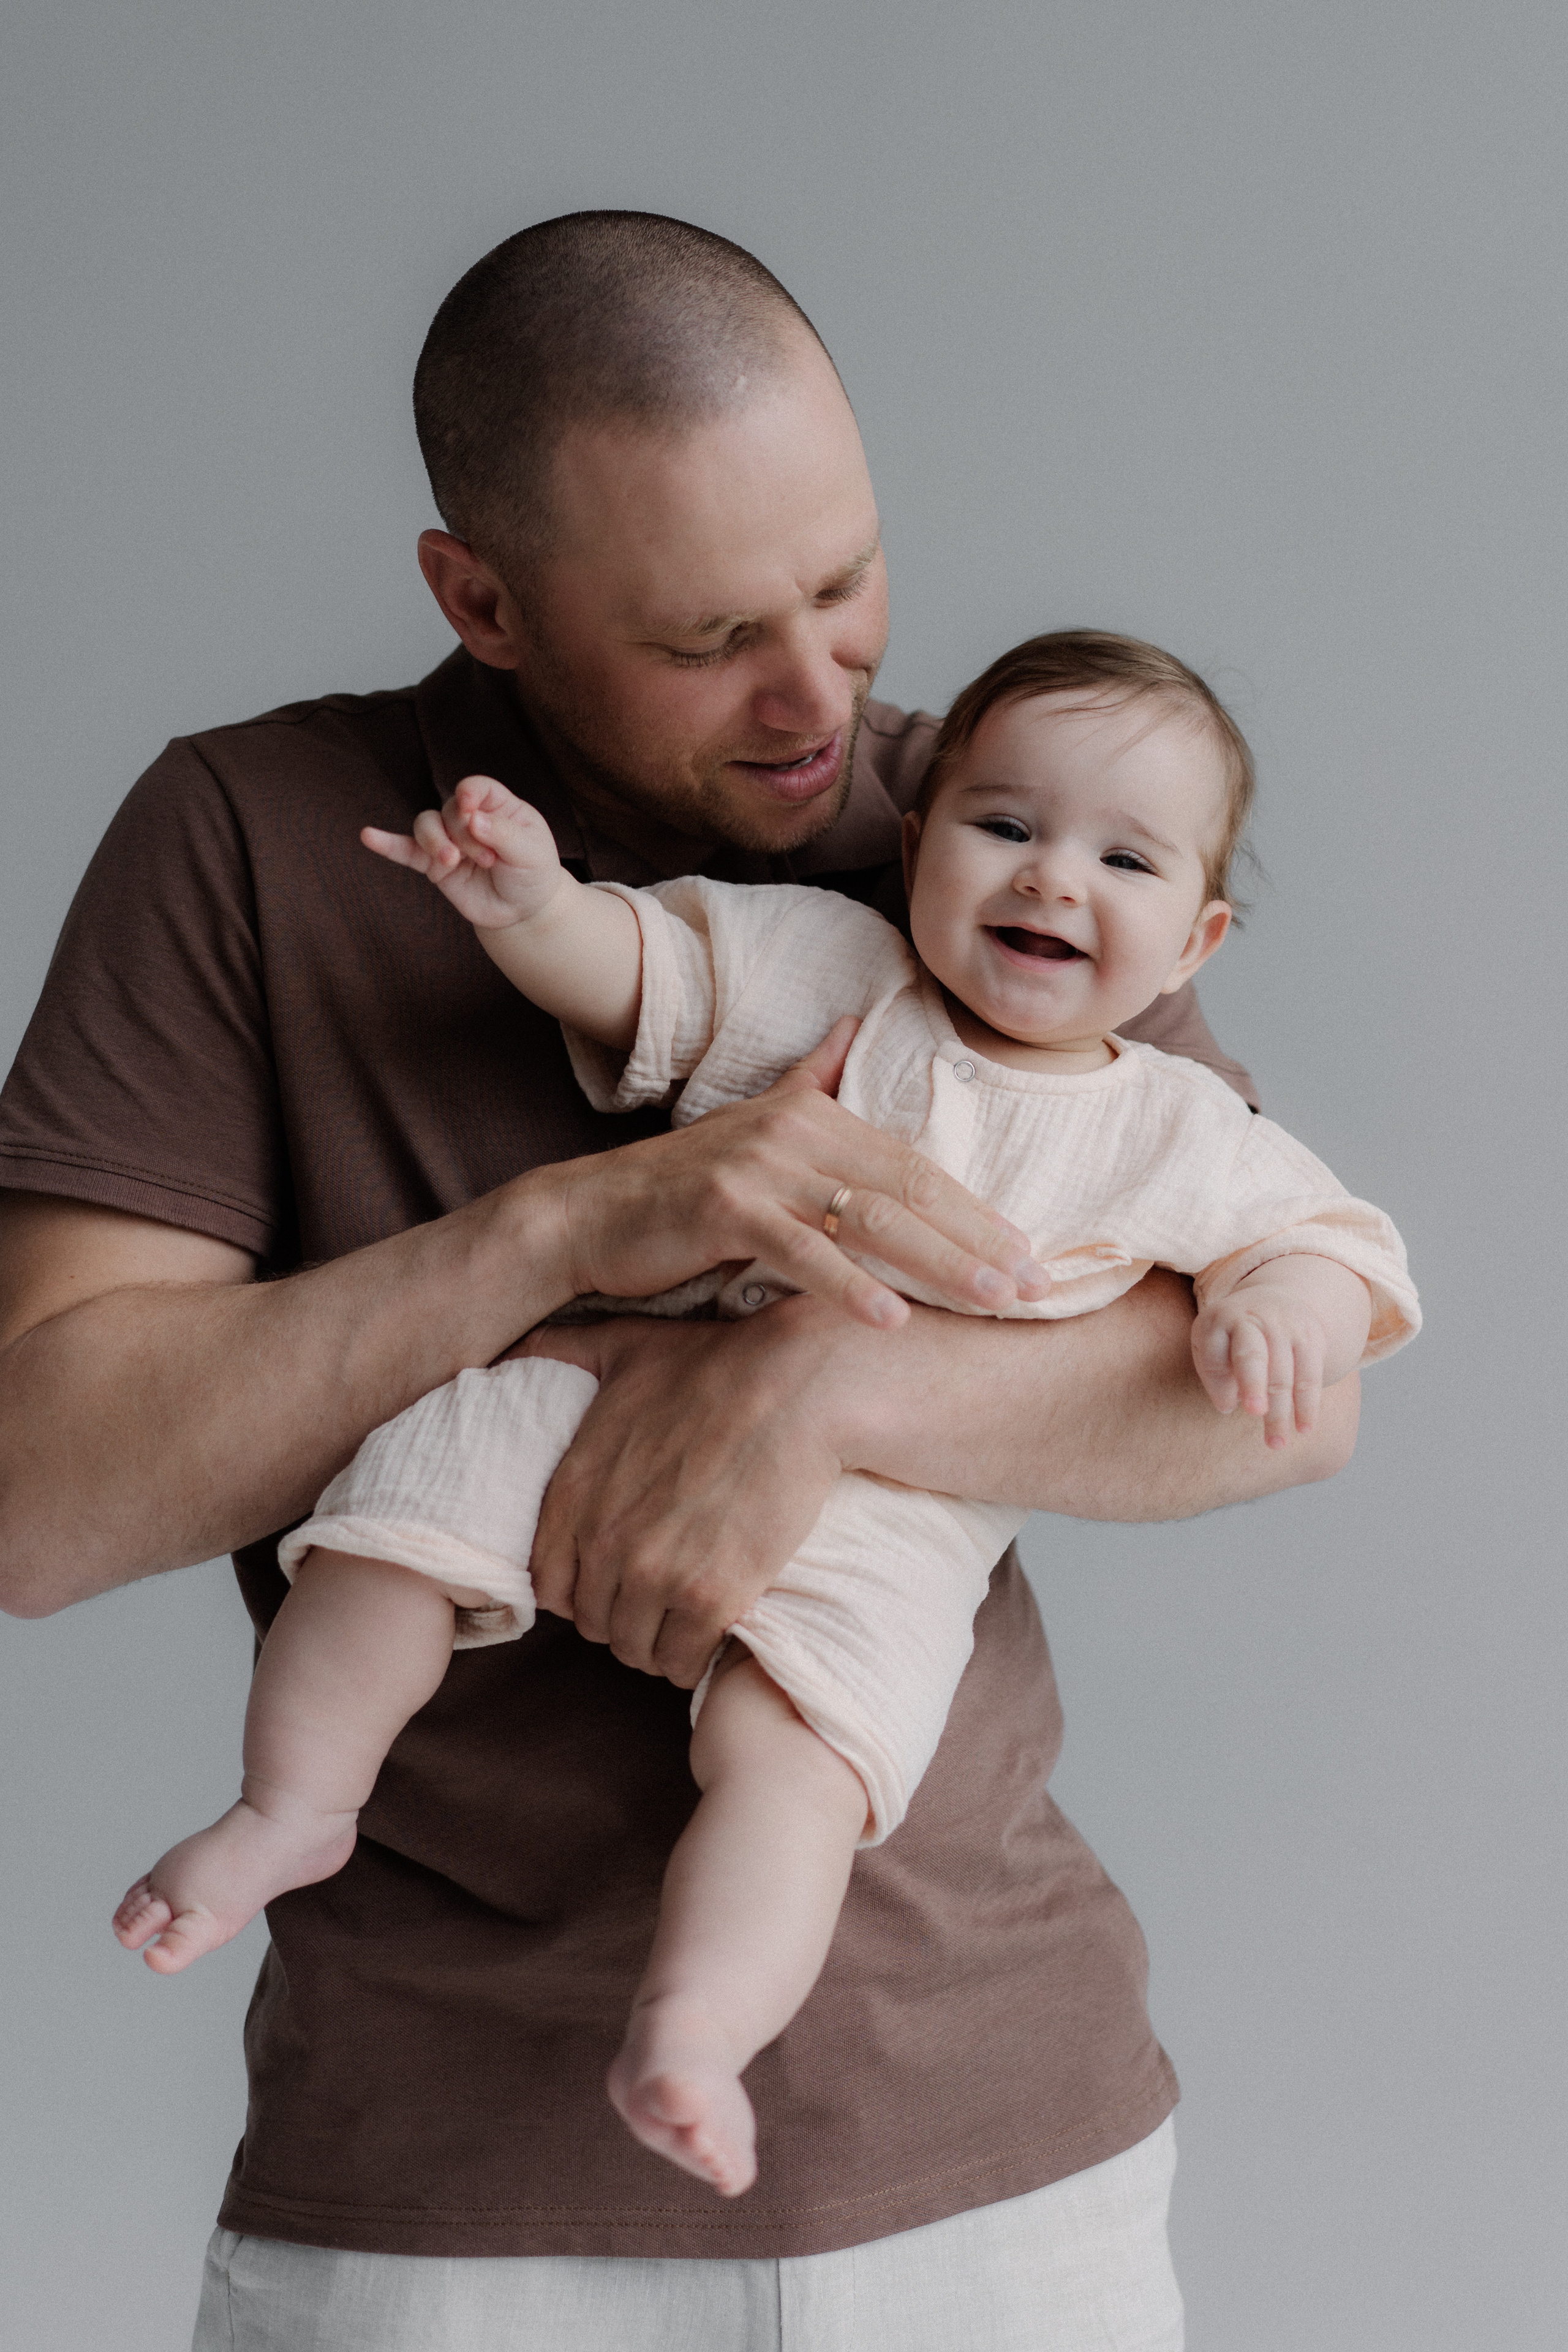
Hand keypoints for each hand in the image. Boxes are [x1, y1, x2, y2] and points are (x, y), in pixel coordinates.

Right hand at [362, 773, 563, 929]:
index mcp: (496, 805)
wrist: (523, 910)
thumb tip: (471, 818)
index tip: (469, 808)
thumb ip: (504, 833)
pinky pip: (406, 851)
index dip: (468, 793)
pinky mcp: (434, 865)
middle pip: (449, 810)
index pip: (474, 786)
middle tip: (488, 860)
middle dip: (464, 835)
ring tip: (451, 861)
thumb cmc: (532, 873)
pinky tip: (368, 836)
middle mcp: (467, 817)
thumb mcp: (531, 851)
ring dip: (435, 842)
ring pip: (425, 825)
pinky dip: (387, 844)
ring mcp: (449, 840)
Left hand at [515, 1304, 854, 1683]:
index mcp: (574, 1491)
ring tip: (681, 1622)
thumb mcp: (625, 1346)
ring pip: (634, 1648)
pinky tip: (709, 1635)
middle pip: (592, 1621)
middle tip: (654, 1601)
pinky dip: (692, 1657)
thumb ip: (562, 1351)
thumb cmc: (716, 1364)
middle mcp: (605, 1540)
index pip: (546, 1583)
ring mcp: (656, 1574)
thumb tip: (516, 1353)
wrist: (799, 1388)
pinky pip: (681, 1660)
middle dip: (620, 1616)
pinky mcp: (712, 1598)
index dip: (577, 1588)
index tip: (610, 1580)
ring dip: (655, 1643)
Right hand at [546, 1018, 1049, 1330]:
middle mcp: (795, 1129)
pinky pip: (803, 1252)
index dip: (977, 1209)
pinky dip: (850, 1287)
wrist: (587, 1214)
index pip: (914, 1166)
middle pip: (908, 1190)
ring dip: (941, 1264)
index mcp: (814, 1112)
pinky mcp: (725, 1208)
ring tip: (995, 1300)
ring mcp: (760, 1166)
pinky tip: (893, 1320)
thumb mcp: (755, 1124)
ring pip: (871, 1219)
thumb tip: (851, 1027)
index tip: (1031, 1251)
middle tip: (1037, 1284)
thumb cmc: (679, 1186)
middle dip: (979, 1239)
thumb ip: (812, 1079)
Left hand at [1191, 1277, 1330, 1448]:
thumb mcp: (1213, 1344)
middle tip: (1255, 1413)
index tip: (1227, 1407)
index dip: (1219, 1380)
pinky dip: (1308, 1405)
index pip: (1214, 1354)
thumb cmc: (1233, 1337)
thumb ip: (1215, 1373)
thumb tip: (1229, 1406)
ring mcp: (1285, 1324)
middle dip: (1254, 1384)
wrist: (1273, 1301)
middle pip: (1251, 1356)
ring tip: (1276, 1444)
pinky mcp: (1311, 1336)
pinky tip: (1304, 1429)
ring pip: (1284, 1373)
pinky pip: (1311, 1375)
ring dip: (1282, 1411)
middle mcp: (1253, 1316)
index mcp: (1219, 1318)